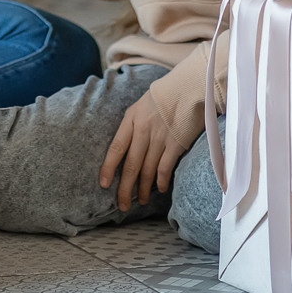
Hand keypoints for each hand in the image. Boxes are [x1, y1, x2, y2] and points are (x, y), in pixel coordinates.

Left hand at [100, 93, 185, 211]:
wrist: (188, 87)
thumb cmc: (163, 97)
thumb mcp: (140, 106)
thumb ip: (132, 126)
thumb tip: (125, 150)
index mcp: (131, 119)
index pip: (116, 148)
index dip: (108, 168)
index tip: (103, 184)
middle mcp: (143, 130)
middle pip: (130, 165)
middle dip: (125, 188)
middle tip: (122, 205)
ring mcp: (159, 138)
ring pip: (147, 170)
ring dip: (143, 189)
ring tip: (140, 200)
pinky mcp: (176, 144)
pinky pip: (165, 168)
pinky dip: (161, 181)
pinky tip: (160, 189)